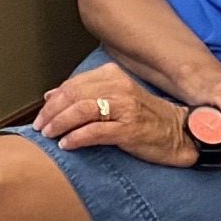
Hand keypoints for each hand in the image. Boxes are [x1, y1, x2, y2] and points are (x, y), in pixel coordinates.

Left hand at [32, 63, 194, 167]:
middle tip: (40, 127)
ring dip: (60, 123)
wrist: (180, 133)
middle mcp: (118, 87)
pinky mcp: (130, 129)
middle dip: (52, 112)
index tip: (41, 115)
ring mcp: (125, 107)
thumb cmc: (146, 118)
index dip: (54, 100)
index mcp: (112, 75)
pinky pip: (96, 131)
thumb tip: (51, 96)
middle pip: (74, 95)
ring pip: (81, 110)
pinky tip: (67, 145)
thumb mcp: (115, 99)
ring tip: (49, 135)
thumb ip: (85, 95)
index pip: (74, 84)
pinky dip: (77, 138)